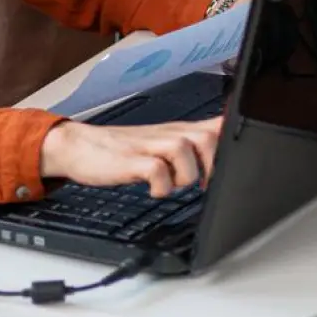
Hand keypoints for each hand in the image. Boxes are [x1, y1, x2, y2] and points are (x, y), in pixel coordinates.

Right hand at [39, 116, 221, 196]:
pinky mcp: (129, 161)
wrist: (80, 145)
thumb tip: (223, 139)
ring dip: (186, 175)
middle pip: (206, 137)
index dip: (232, 140)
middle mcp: (167, 135)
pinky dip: (161, 186)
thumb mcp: (162, 140)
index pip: (215, 125)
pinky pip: (155, 170)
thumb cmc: (124, 147)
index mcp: (178, 132)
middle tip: (204, 185)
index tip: (236, 161)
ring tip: (173, 186)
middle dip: (213, 164)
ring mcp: (148, 146)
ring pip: (183, 150)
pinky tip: (154, 191)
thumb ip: (191, 141)